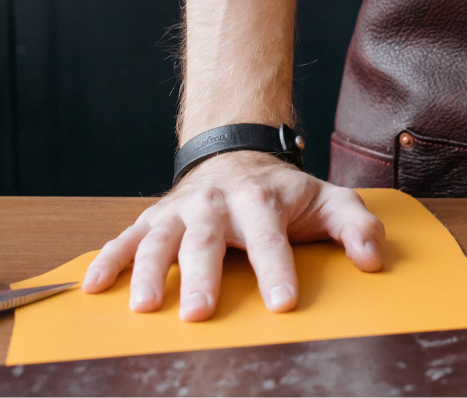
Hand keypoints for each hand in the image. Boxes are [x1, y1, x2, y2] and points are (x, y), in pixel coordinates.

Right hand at [80, 151, 384, 319]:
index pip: (270, 239)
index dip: (277, 269)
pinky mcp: (153, 220)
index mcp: (261, 201)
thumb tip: (373, 259)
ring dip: (149, 271)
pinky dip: (108, 260)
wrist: (236, 154)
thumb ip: (355, 226)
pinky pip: (125, 239)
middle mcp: (216, 205)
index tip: (281, 302)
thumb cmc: (284, 191)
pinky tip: (93, 286)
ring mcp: (181, 212)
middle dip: (203, 276)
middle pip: (208, 241)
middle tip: (199, 312)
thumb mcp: (328, 199)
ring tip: (145, 306)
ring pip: (161, 240)